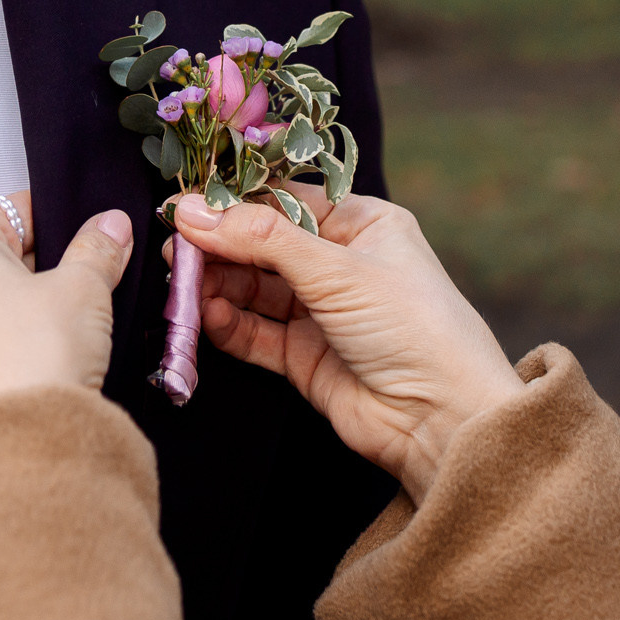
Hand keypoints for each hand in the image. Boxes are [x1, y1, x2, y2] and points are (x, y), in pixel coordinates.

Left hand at [0, 192, 135, 415]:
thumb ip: (97, 249)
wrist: (14, 446)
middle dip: (45, 266)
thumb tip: (110, 226)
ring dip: (27, 307)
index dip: (61, 220)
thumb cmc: (34, 354)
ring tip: (70, 326)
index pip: (12, 210)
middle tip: (91, 283)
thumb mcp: (82, 288)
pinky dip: (9, 343)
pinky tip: (45, 359)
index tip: (94, 238)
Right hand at [174, 188, 522, 504]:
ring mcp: (322, 312)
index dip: (235, 202)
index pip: (285, 200)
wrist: (445, 420)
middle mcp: (341, 263)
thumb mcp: (337, 269)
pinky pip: (255, 333)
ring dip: (217, 287)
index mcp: (362, 224)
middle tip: (174, 250)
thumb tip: (192, 210)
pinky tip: (207, 318)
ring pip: (253, 289)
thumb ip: (261, 239)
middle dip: (219, 247)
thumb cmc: (413, 326)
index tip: (184, 205)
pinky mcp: (305, 357)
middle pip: (263, 244)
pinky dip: (229, 325)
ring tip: (182, 286)